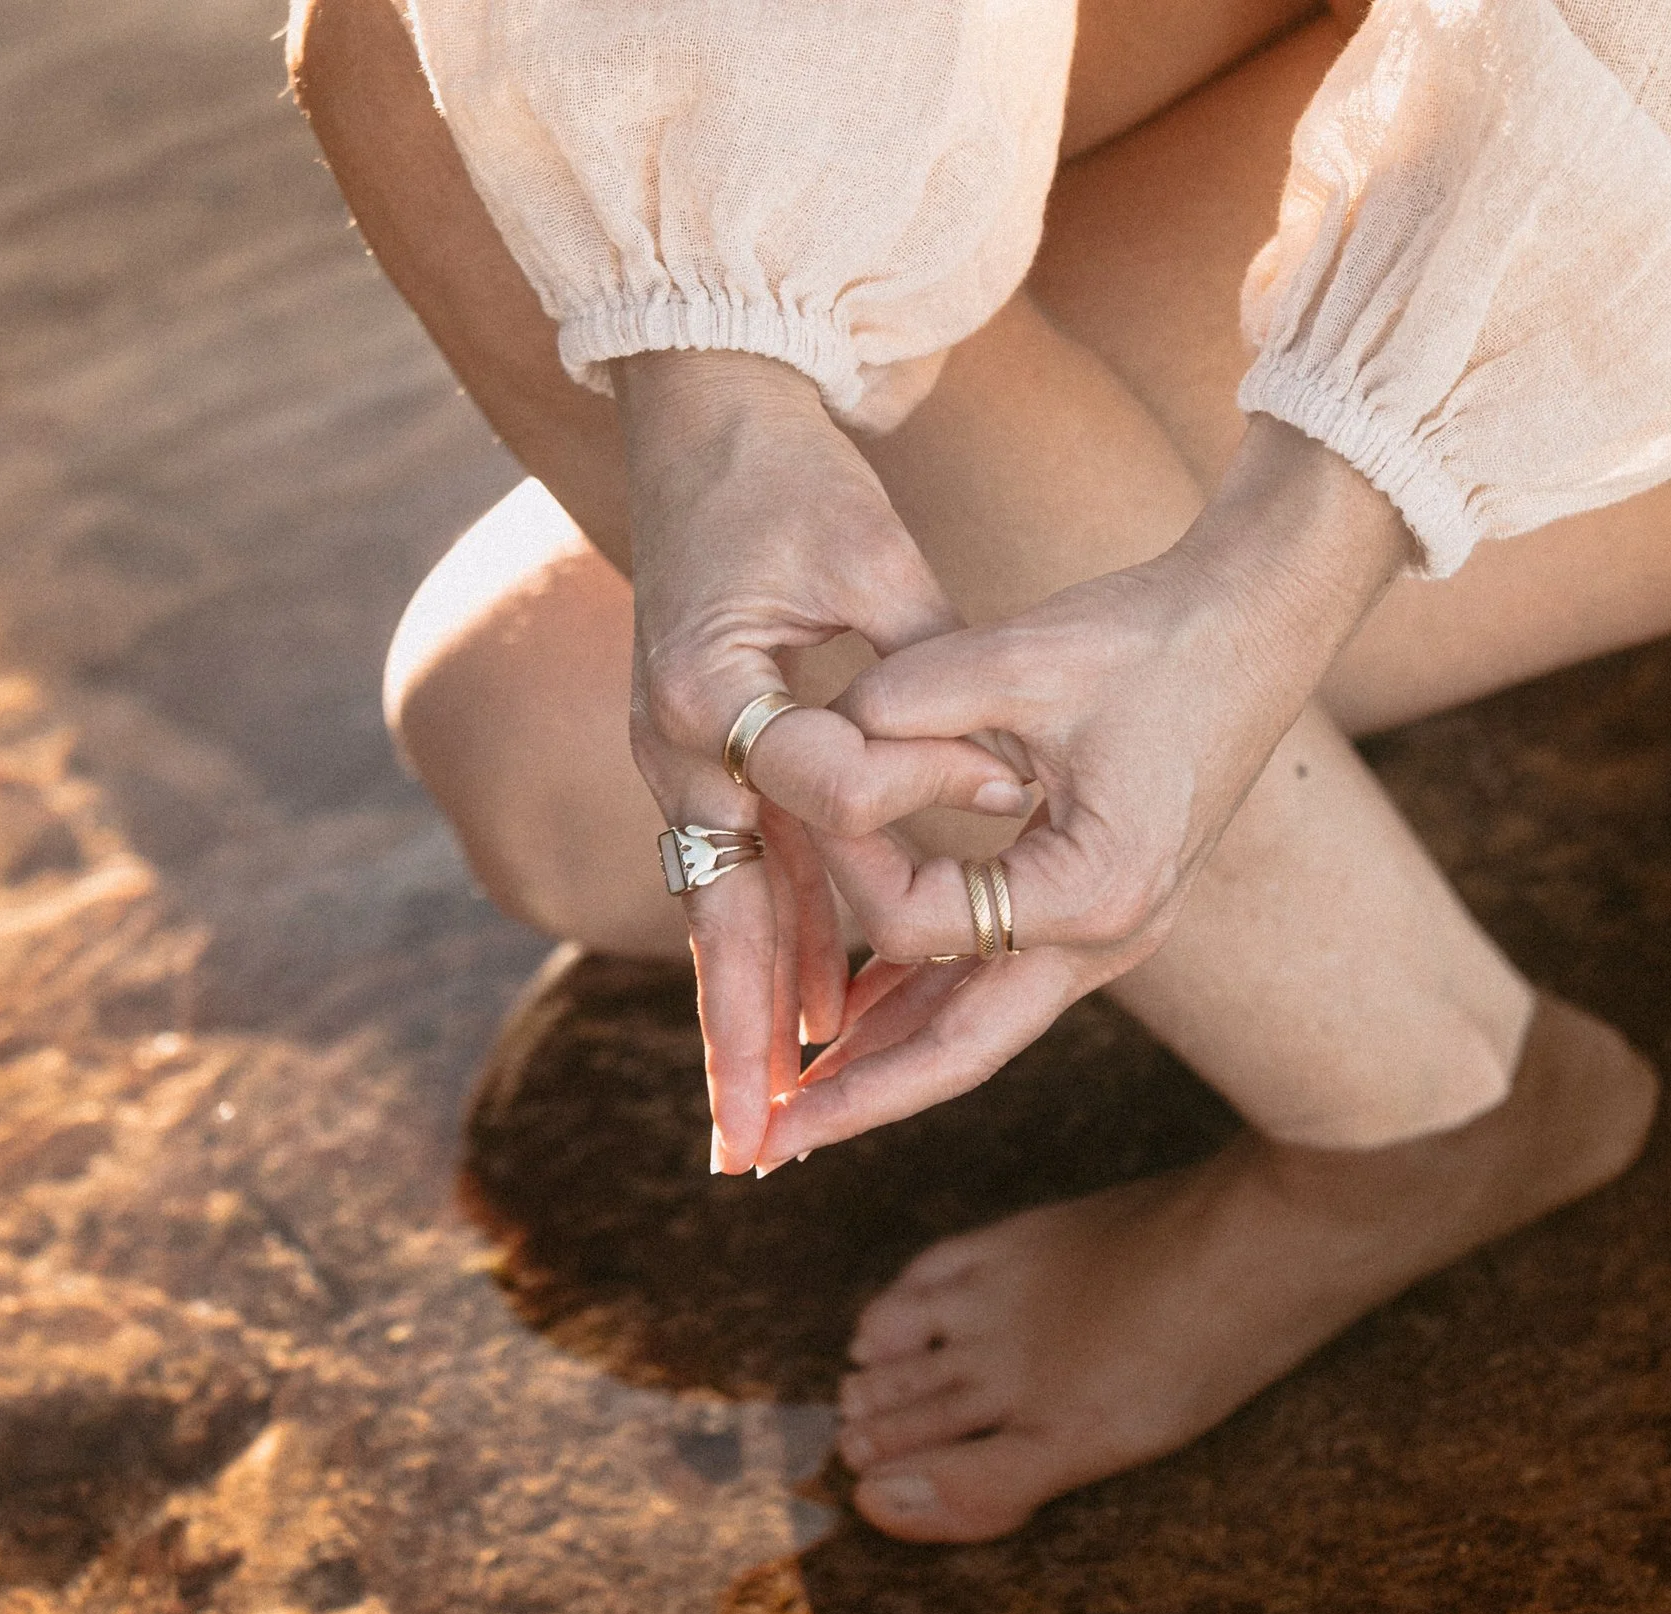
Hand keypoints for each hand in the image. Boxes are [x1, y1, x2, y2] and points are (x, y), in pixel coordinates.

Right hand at [610, 350, 1027, 1172]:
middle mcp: (672, 740)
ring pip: (719, 909)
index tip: (984, 812)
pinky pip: (732, 868)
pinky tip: (809, 1012)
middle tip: (753, 1146)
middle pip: (716, 914)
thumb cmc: (785, 474)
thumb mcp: (868, 556)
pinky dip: (769, 940)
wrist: (693, 410)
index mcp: (710, 688)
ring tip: (767, 1121)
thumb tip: (1000, 774)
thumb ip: (925, 676)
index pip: (815, 795)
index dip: (902, 815)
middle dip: (739, 1035)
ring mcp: (670, 752)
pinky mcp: (690, 751)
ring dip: (748, 1013)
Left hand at [758, 418, 1412, 1160]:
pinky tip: (859, 1013)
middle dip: (860, 1098)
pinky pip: (998, 981)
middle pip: (961, 1053)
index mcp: (1094, 889)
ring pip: (978, 1030)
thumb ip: (903, 702)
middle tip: (767, 1147)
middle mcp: (1109, 938)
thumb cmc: (1148, 635)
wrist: (1257, 622)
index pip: (920, 922)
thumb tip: (808, 746)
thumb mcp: (1019, 656)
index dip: (843, 864)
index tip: (803, 788)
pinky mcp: (1095, 908)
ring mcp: (1109, 935)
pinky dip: (925, 1001)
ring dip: (887, 1063)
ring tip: (800, 1101)